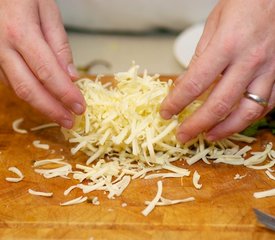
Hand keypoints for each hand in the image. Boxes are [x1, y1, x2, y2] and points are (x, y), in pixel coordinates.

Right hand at [0, 0, 85, 127]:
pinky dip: (30, 93)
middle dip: (52, 109)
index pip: (47, 72)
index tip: (80, 108)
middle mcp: (1, 47)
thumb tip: (71, 77)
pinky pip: (10, 81)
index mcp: (19, 32)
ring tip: (61, 114)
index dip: (65, 94)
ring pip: (17, 88)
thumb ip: (59, 45)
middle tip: (69, 122)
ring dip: (41, 105)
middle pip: (28, 88)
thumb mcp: (48, 11)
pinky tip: (44, 99)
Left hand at [160, 0, 274, 141]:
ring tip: (208, 136)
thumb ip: (200, 58)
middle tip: (183, 135)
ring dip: (225, 129)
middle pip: (219, 104)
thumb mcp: (214, 25)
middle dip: (197, 125)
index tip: (166, 112)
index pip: (194, 83)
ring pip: (248, 111)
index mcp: (227, 45)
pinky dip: (248, 117)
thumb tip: (184, 84)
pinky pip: (267, 104)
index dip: (177, 102)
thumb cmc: (246, 3)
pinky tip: (234, 122)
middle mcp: (249, 61)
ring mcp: (269, 70)